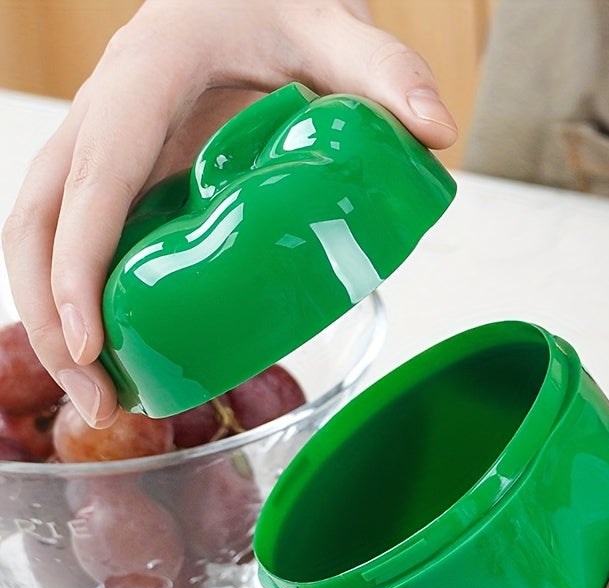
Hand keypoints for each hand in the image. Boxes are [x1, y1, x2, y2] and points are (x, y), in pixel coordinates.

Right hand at [1, 0, 456, 426]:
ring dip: (52, 319)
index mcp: (145, 75)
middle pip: (35, 219)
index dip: (79, 264)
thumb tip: (437, 134)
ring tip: (102, 397)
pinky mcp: (125, 176)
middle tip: (96, 396)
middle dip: (49, 314)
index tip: (93, 346)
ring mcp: (107, 147)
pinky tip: (120, 352)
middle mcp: (105, 113)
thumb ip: (386, 73)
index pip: (97, 178)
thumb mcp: (332, 28)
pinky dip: (82, 300)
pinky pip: (79, 239)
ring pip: (38, 234)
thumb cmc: (275, 6)